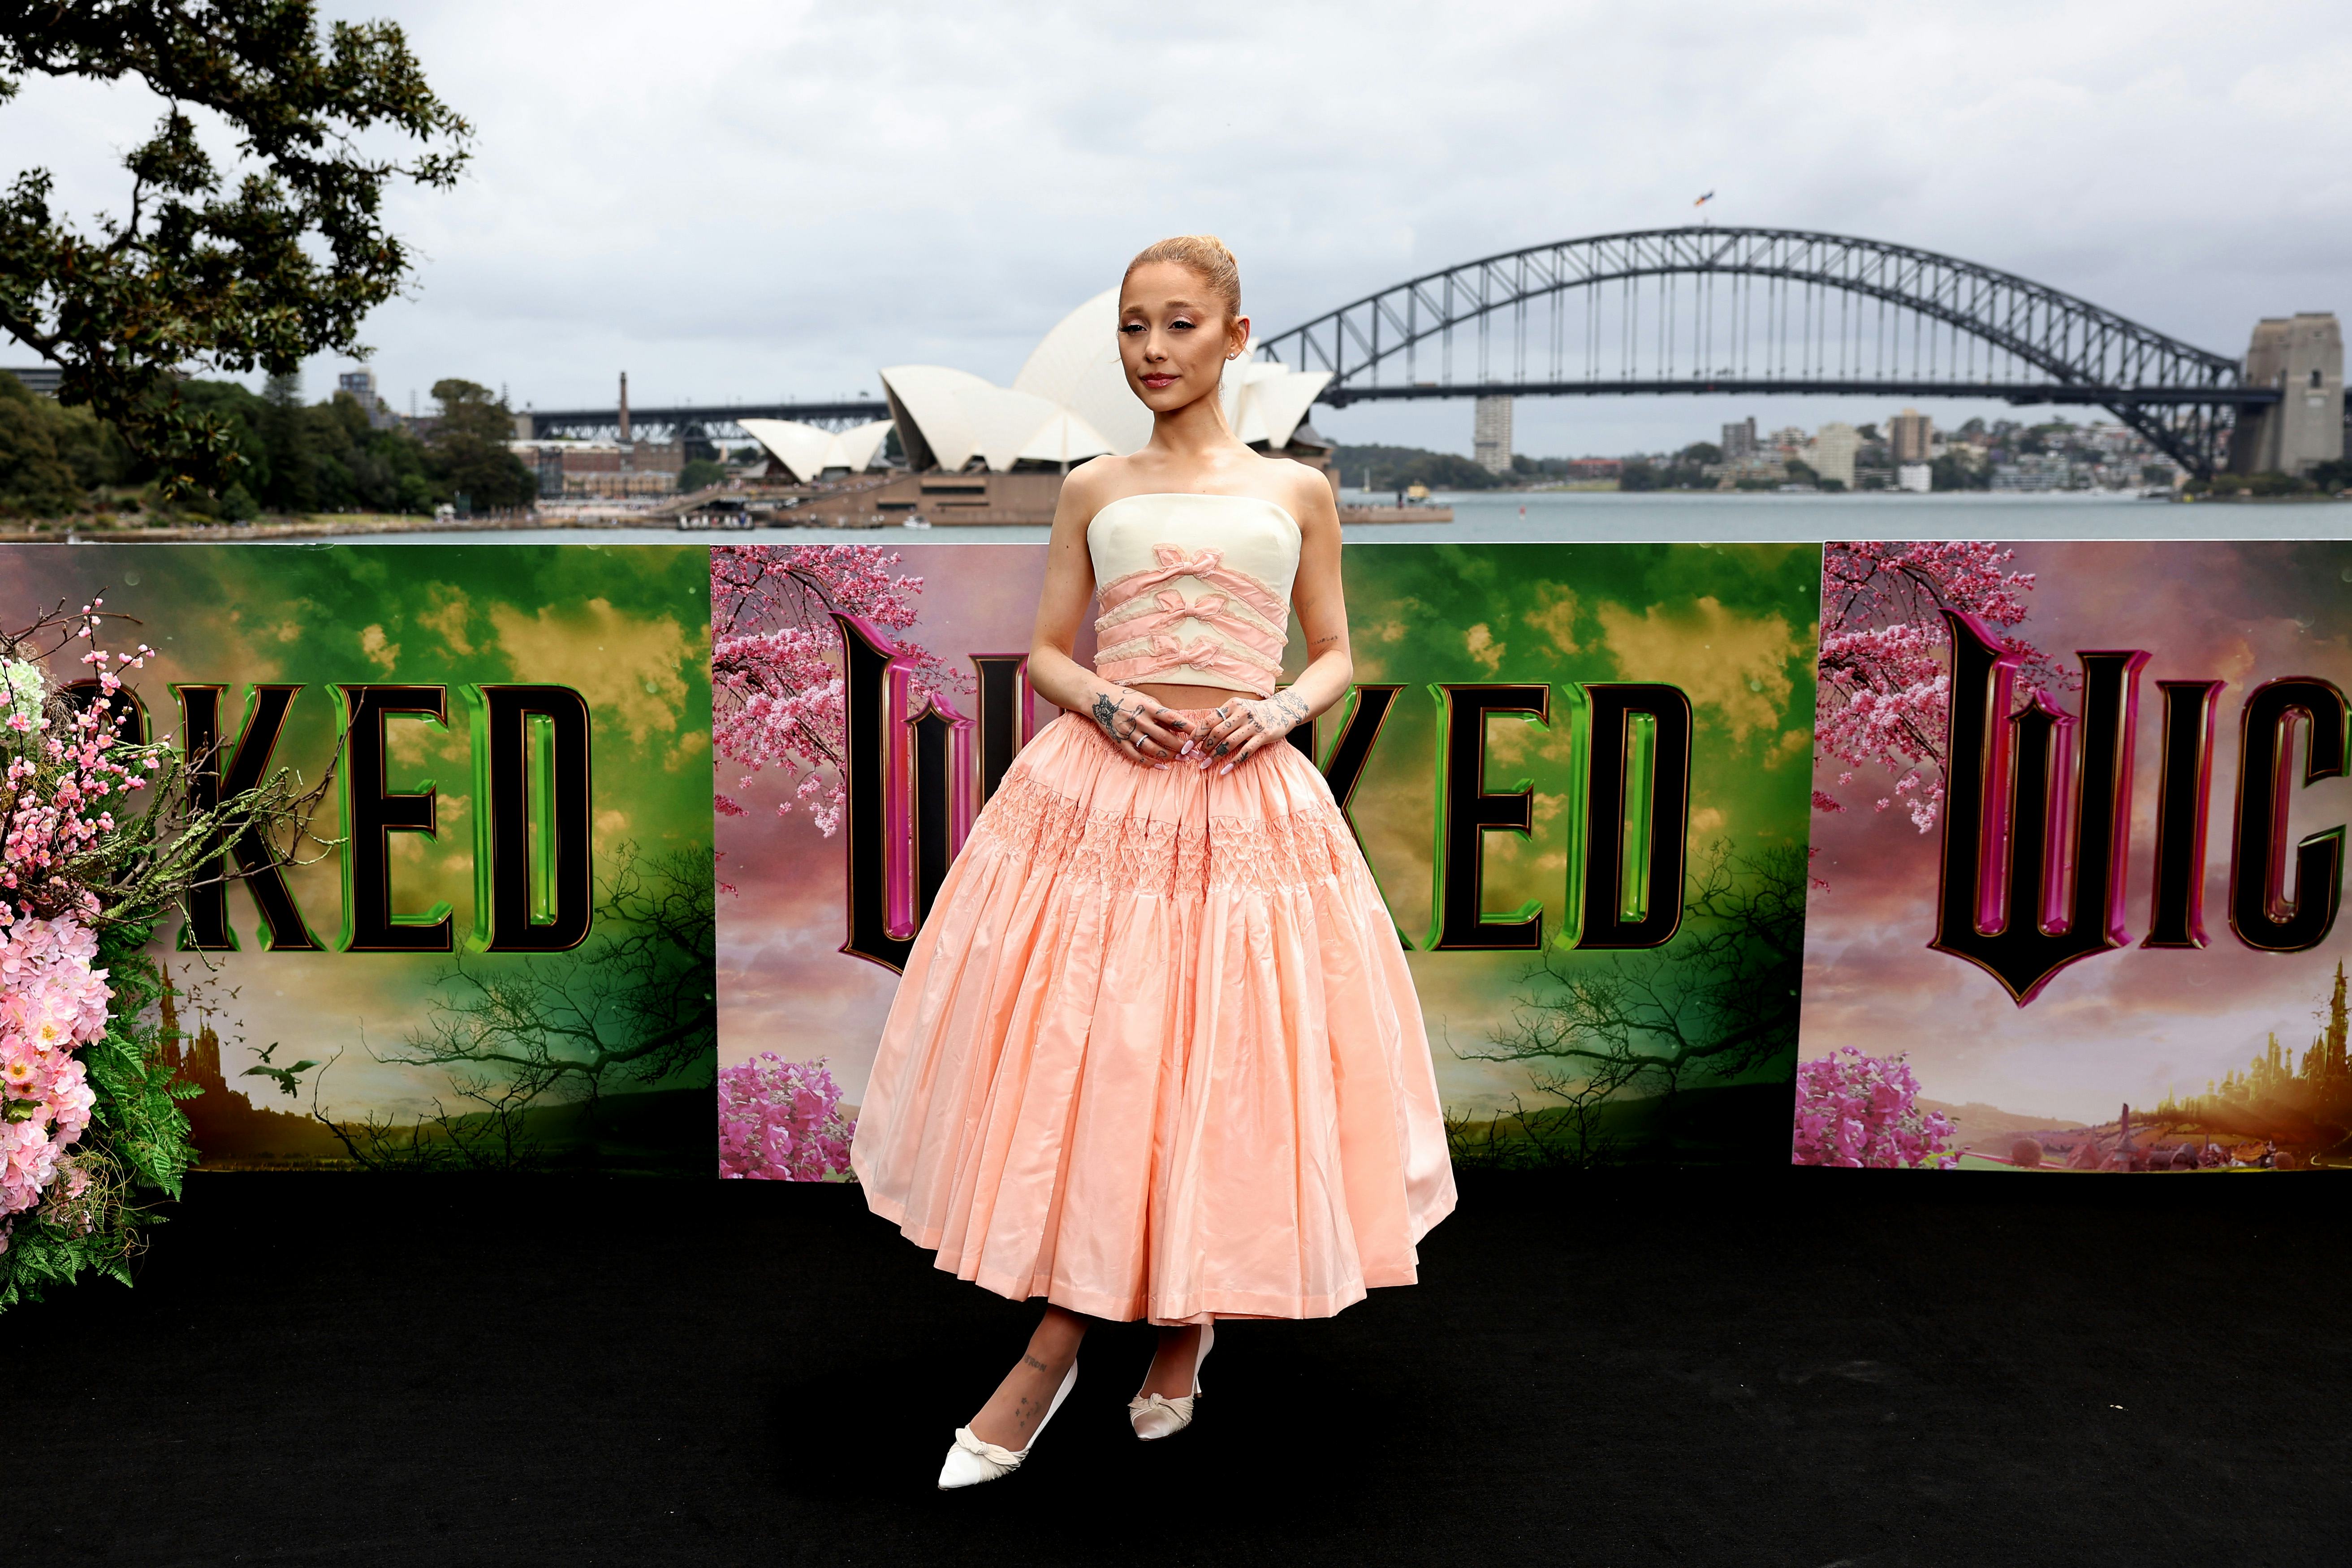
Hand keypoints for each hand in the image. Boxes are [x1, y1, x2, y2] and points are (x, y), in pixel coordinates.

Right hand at [1087, 686, 1193, 764]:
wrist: (1099, 699)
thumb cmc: (1127, 698)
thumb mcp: (1146, 700)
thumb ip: (1162, 712)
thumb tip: (1181, 726)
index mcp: (1147, 706)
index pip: (1172, 718)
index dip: (1187, 728)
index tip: (1199, 735)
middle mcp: (1139, 720)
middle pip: (1164, 737)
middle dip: (1181, 747)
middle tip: (1194, 753)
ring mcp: (1128, 732)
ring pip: (1152, 748)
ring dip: (1169, 756)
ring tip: (1181, 759)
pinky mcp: (1120, 742)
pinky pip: (1136, 756)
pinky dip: (1150, 763)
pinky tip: (1162, 766)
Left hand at [1191, 690, 1308, 774]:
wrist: (1283, 710)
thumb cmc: (1255, 711)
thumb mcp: (1238, 708)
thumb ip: (1222, 717)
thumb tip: (1200, 732)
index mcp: (1232, 705)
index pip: (1209, 721)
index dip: (1196, 735)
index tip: (1186, 747)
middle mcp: (1242, 713)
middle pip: (1217, 732)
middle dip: (1204, 747)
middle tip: (1197, 758)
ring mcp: (1254, 724)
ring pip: (1229, 743)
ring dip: (1215, 756)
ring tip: (1206, 765)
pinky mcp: (1264, 735)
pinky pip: (1246, 751)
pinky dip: (1234, 761)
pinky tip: (1225, 770)